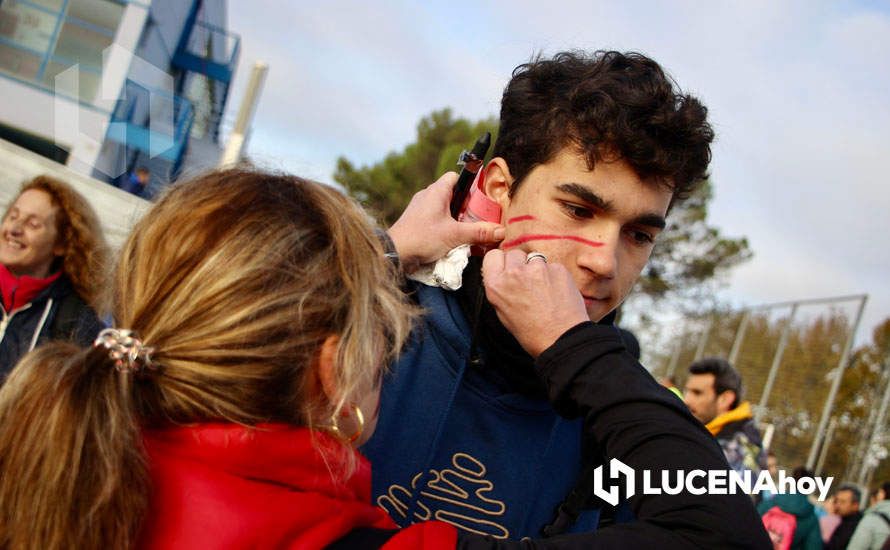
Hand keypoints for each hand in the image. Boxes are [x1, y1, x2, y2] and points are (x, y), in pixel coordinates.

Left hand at [387, 172, 504, 272]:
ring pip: (444, 208)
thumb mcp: (455, 235)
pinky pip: (435, 219)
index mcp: (436, 191)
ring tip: (465, 232)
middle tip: (475, 220)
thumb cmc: (423, 238)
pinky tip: (451, 240)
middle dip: (465, 207)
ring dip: (455, 219)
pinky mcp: (416, 221)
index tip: (479, 200)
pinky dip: (445, 227)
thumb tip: (501, 231)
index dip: (469, 185)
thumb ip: (479, 232)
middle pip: (453, 194)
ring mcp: (420, 209)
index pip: (456, 177)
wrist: (395, 253)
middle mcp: (427, 196)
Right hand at [482, 249, 588, 357]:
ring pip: (534, 257)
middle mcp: (514, 273)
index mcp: (496, 285)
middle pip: (513, 253)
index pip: (493, 255)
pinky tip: (555, 291)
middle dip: (519, 264)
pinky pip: (552, 265)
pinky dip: (553, 275)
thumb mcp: (503, 312)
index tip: (506, 269)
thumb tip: (502, 274)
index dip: (501, 262)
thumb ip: (499, 288)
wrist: (561, 340)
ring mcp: (537, 268)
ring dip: (537, 269)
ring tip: (543, 289)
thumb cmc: (531, 332)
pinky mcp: (557, 269)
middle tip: (527, 282)